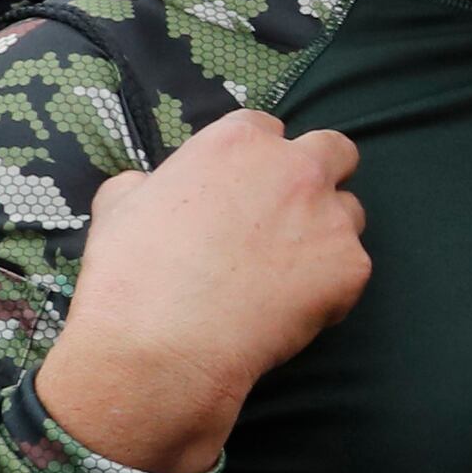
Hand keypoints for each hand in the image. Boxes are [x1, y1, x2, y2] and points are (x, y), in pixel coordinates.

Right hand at [35, 112, 370, 472]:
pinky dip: (329, 287)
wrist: (162, 342)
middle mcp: (296, 169)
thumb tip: (151, 185)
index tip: (244, 187)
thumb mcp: (119, 205)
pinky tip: (289, 310)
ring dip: (326, 233)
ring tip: (286, 272)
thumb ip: (150, 182)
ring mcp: (332, 217)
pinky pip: (351, 270)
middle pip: (334, 151)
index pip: (266, 130)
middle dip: (319, 174)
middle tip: (290, 213)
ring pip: (350, 213)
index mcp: (238, 143)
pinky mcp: (352, 267)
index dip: (256, 160)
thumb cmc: (132, 273)